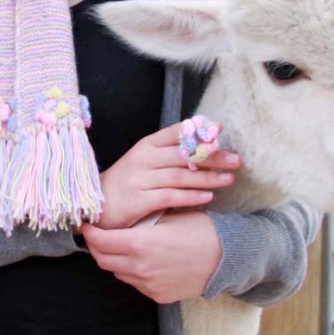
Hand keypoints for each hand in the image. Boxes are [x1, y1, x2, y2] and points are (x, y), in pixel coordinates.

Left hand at [81, 211, 221, 302]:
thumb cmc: (198, 229)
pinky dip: (131, 271)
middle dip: (98, 247)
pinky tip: (141, 259)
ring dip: (114, 259)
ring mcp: (149, 285)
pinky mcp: (158, 296)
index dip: (91, 233)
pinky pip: (135, 283)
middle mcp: (140, 267)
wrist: (225, 257)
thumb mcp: (168, 216)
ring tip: (121, 245)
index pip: (102, 242)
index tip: (87, 225)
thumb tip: (123, 217)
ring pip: (118, 273)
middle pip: (104, 260)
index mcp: (141, 243)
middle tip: (98, 235)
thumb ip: (142, 221)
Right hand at [97, 122, 241, 229]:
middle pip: (183, 155)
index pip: (176, 133)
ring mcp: (140, 179)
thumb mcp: (145, 161)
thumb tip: (202, 146)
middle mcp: (144, 158)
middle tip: (236, 160)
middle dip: (212, 157)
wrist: (97, 204)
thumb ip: (170, 153)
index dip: (198, 130)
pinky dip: (190, 197)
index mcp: (147, 145)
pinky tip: (207, 197)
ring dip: (207, 178)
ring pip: (180, 176)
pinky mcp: (138, 200)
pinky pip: (169, 197)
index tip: (220, 130)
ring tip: (228, 179)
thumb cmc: (128, 181)